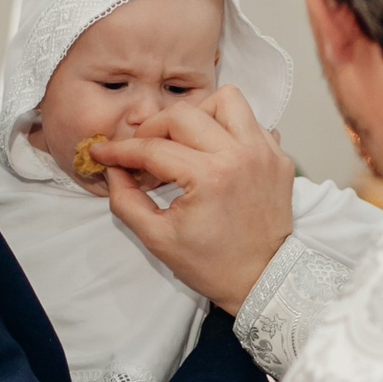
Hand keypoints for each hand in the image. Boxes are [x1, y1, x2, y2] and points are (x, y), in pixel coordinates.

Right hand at [91, 86, 294, 312]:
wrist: (263, 281)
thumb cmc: (213, 264)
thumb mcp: (158, 238)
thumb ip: (126, 199)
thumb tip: (114, 168)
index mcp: (209, 177)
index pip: (152, 148)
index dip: (120, 150)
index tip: (103, 152)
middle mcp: (239, 156)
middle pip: (183, 114)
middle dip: (153, 128)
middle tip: (142, 150)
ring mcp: (264, 153)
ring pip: (226, 100)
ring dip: (198, 114)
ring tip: (184, 140)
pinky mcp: (278, 157)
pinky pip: (252, 121)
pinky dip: (229, 128)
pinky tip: (214, 151)